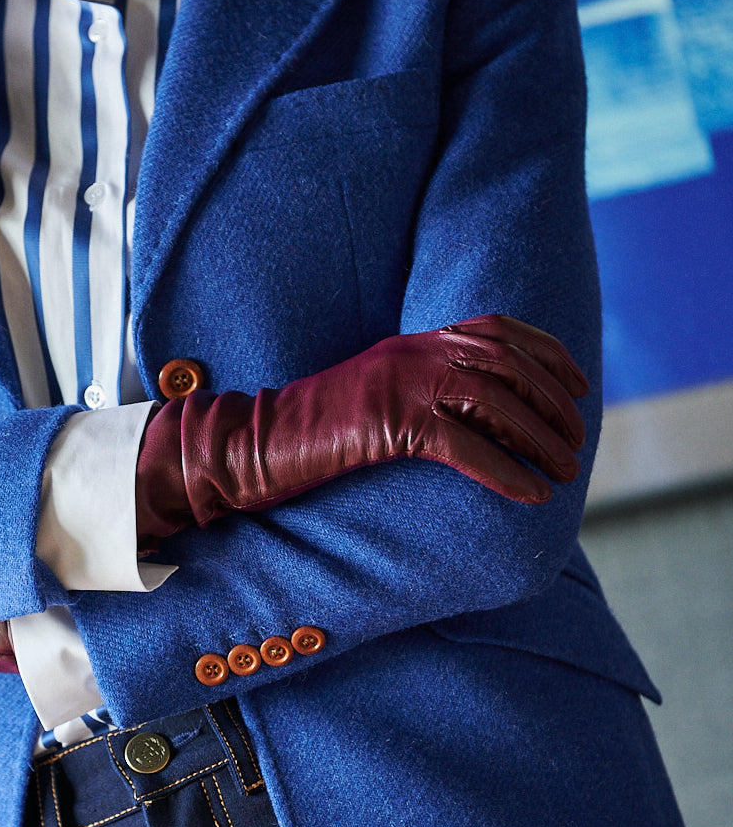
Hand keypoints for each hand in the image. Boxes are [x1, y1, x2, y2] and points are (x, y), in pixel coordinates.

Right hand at [136, 315, 588, 544]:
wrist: (248, 446)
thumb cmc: (307, 436)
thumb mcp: (372, 400)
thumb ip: (416, 395)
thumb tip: (470, 419)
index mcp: (410, 343)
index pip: (496, 330)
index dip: (546, 353)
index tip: (578, 383)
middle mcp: (411, 354)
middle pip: (507, 365)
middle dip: (553, 402)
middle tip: (577, 440)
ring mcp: (399, 385)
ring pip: (495, 402)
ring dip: (539, 438)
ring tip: (565, 470)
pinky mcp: (386, 424)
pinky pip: (463, 446)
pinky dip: (504, 471)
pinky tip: (530, 495)